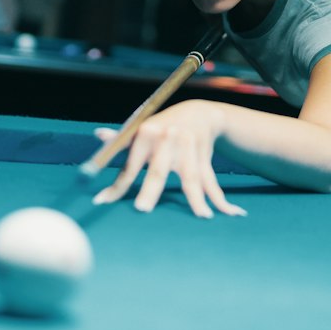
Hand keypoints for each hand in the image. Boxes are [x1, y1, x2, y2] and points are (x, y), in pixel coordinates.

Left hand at [91, 100, 246, 218]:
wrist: (198, 113)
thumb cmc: (162, 125)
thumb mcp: (141, 127)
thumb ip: (121, 138)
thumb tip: (98, 135)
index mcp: (147, 133)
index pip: (130, 165)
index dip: (116, 185)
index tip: (102, 202)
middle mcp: (168, 139)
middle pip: (158, 170)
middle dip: (151, 189)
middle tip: (142, 209)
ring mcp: (189, 149)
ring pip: (193, 178)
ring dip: (198, 199)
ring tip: (202, 217)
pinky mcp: (204, 158)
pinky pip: (212, 182)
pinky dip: (220, 199)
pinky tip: (232, 213)